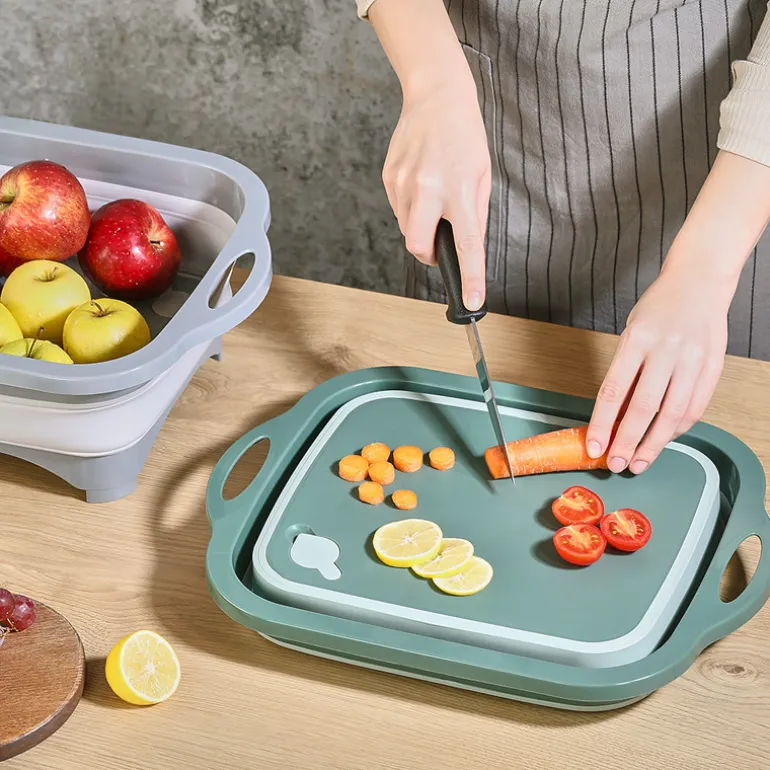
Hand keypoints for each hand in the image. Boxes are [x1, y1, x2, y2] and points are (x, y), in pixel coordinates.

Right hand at [382, 79, 490, 309]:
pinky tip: (420, 185)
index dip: (470, 278)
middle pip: (419, 247)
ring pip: (407, 230)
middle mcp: (428, 189)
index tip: (473, 302)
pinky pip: (398, 210)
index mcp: (460, 190)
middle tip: (438, 246)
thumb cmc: (465, 135)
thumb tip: (469, 248)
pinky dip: (411, 209)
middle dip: (428, 255)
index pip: (466, 245)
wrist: (436, 95)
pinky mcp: (388, 177)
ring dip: (421, 228)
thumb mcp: (483, 174)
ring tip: (433, 199)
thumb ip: (475, 214)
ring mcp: (404, 183)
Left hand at [586, 267, 729, 473]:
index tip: (594, 446)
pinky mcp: (712, 368)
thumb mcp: (630, 334)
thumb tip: (612, 417)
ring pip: (672, 414)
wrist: (699, 284)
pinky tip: (664, 439)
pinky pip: (695, 408)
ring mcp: (692, 361)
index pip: (613, 391)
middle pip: (643, 408)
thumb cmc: (657, 309)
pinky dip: (678, 429)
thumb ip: (624, 372)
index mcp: (636, 340)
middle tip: (616, 464)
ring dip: (654, 444)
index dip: (602, 424)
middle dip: (627, 442)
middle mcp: (665, 351)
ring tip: (639, 462)